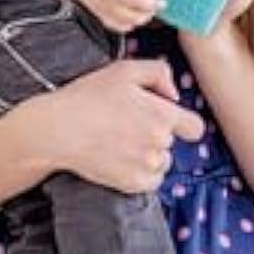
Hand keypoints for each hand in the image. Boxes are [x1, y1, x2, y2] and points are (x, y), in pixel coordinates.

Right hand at [44, 0, 164, 32]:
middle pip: (138, 2)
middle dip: (153, 4)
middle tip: (162, 3)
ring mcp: (106, 4)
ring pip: (129, 16)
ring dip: (143, 17)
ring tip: (150, 12)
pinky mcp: (100, 13)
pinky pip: (116, 25)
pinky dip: (128, 25)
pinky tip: (134, 20)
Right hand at [52, 59, 203, 193]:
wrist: (58, 129)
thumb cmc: (89, 96)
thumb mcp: (126, 69)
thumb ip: (159, 73)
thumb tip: (174, 94)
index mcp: (162, 115)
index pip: (195, 127)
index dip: (183, 122)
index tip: (170, 120)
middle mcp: (159, 143)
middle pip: (172, 143)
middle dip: (157, 133)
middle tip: (131, 124)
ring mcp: (146, 166)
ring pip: (162, 162)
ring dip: (149, 154)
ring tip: (123, 141)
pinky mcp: (132, 185)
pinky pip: (150, 182)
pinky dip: (140, 173)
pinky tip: (121, 157)